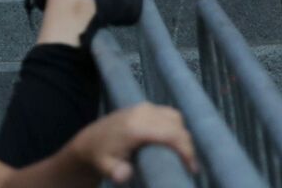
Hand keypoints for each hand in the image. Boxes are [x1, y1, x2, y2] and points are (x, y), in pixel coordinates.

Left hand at [65, 104, 195, 182]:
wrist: (89, 141)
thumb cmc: (100, 156)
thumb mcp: (105, 167)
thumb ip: (116, 172)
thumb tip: (124, 175)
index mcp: (135, 127)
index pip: (170, 135)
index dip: (186, 151)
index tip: (191, 169)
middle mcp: (142, 113)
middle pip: (177, 126)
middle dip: (187, 146)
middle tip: (190, 166)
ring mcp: (144, 107)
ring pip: (175, 118)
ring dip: (182, 135)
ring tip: (182, 155)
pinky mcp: (144, 106)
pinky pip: (169, 114)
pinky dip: (176, 127)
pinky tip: (175, 143)